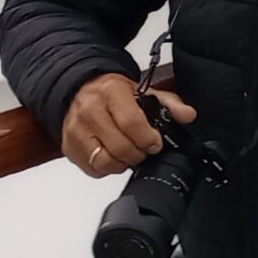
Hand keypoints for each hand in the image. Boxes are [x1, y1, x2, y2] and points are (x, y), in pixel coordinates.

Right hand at [61, 73, 195, 178]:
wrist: (78, 88)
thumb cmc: (111, 91)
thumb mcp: (142, 90)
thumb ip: (169, 103)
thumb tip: (188, 115)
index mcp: (110, 93)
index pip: (131, 122)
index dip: (148, 138)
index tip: (155, 142)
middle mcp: (90, 111)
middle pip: (119, 147)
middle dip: (138, 153)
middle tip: (144, 149)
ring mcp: (76, 131)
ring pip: (104, 162)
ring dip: (122, 164)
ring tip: (129, 154)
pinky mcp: (69, 147)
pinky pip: (91, 169)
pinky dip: (106, 168)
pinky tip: (113, 156)